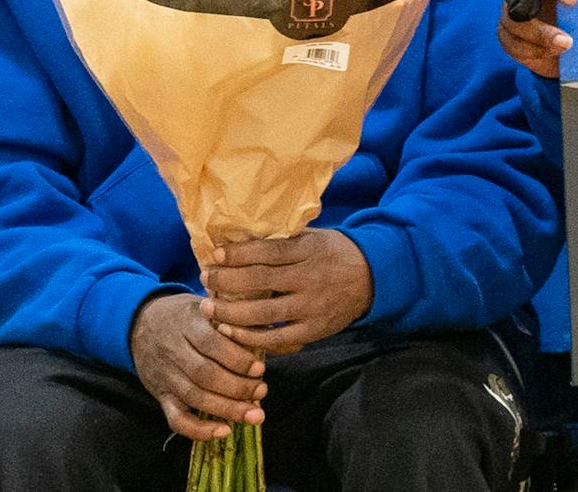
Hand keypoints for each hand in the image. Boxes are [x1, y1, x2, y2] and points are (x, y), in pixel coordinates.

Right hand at [129, 292, 266, 441]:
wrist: (140, 324)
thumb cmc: (185, 314)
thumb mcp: (206, 305)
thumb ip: (231, 317)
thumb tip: (268, 330)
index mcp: (187, 323)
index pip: (211, 344)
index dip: (236, 359)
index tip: (260, 368)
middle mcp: (174, 351)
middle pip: (204, 374)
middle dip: (237, 387)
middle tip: (262, 391)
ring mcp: (166, 376)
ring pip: (195, 397)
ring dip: (227, 409)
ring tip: (255, 414)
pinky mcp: (161, 396)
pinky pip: (176, 419)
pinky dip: (199, 430)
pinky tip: (224, 432)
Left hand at [202, 229, 372, 354]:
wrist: (372, 278)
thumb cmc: (334, 253)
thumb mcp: (315, 237)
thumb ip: (284, 240)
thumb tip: (241, 240)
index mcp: (310, 250)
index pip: (269, 251)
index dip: (239, 254)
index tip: (216, 255)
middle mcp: (311, 278)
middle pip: (260, 282)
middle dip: (226, 281)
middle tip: (206, 279)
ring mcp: (312, 307)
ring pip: (263, 314)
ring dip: (230, 313)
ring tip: (209, 308)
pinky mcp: (314, 330)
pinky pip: (276, 339)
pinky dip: (250, 337)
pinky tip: (230, 331)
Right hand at [497, 0, 576, 78]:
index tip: (573, 1)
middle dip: (541, 19)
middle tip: (567, 40)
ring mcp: (511, 9)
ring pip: (512, 22)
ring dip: (540, 38)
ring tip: (566, 48)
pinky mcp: (508, 34)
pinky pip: (511, 43)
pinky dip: (533, 51)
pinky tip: (553, 54)